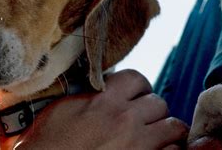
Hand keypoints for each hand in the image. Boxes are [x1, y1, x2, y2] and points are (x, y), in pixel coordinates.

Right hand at [15, 69, 187, 148]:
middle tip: (140, 120)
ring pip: (174, 127)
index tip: (131, 96)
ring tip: (153, 137)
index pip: (136, 78)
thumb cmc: (47, 143)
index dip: (136, 87)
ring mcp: (139, 144)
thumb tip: (101, 89)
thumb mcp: (63, 108)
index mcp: (104, 101)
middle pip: (158, 102)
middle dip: (151, 110)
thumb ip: (88, 95)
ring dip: (165, 130)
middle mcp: (126, 119)